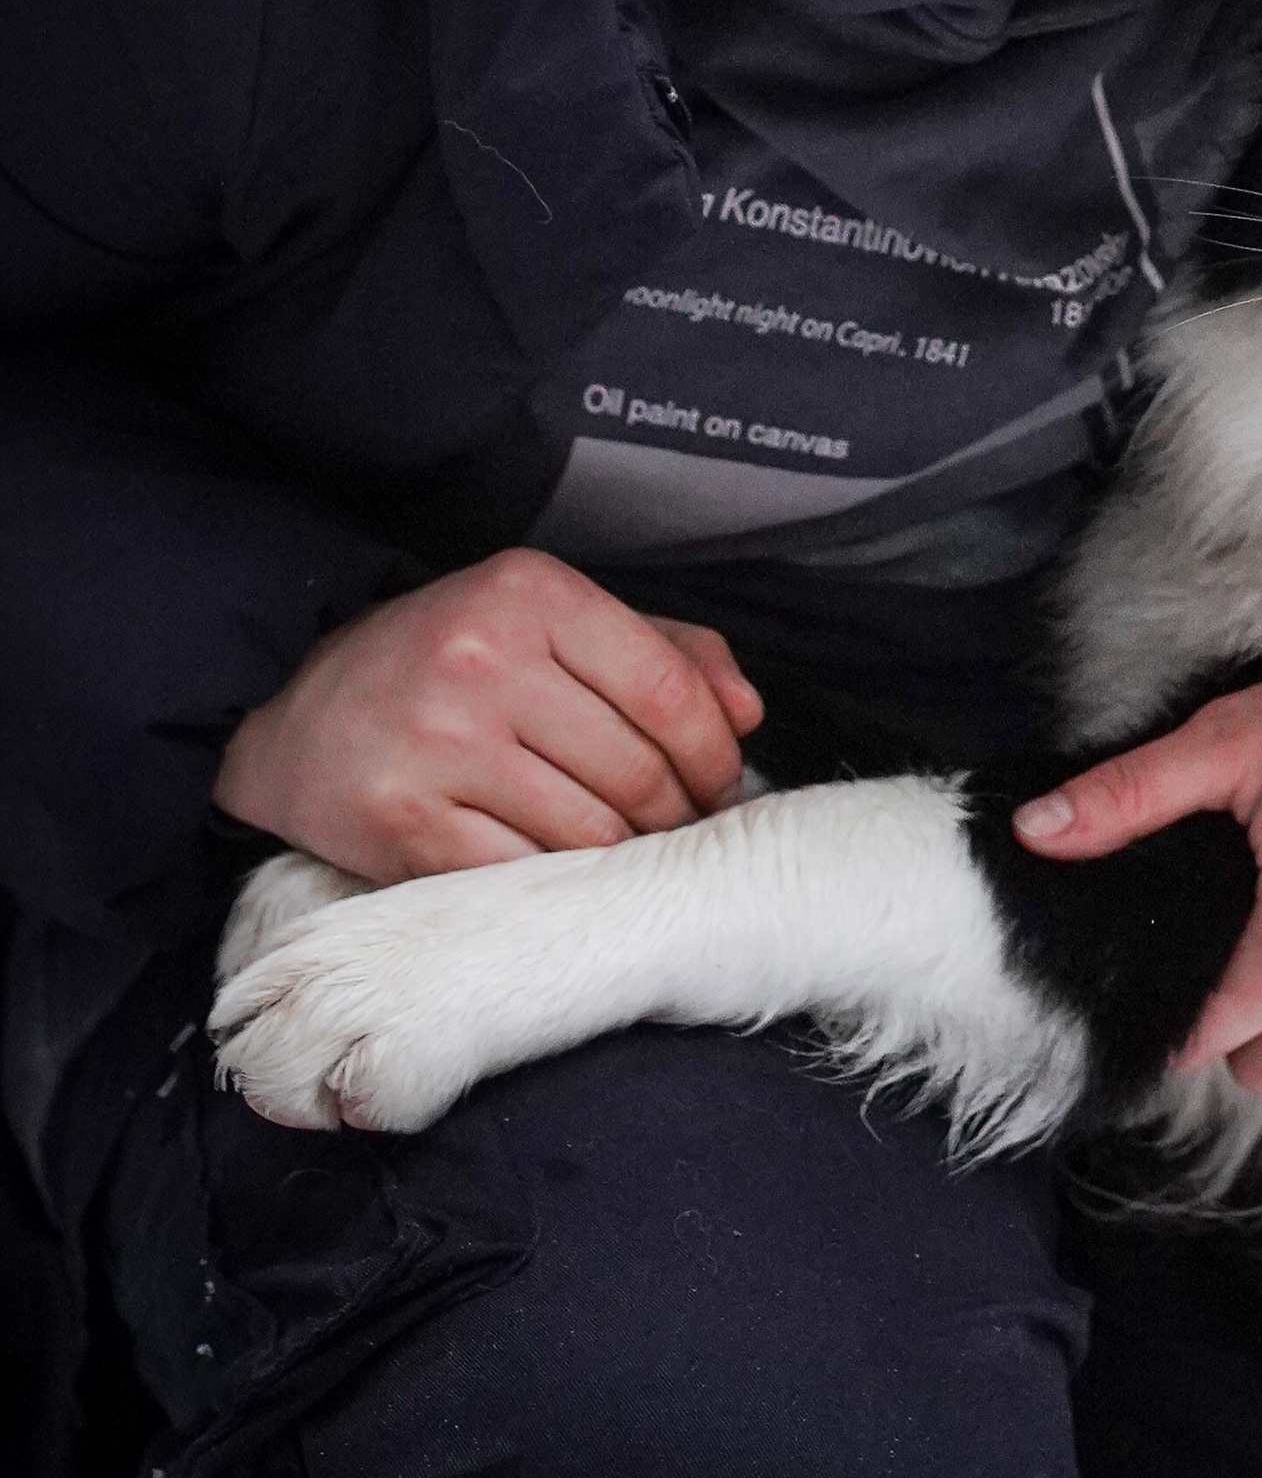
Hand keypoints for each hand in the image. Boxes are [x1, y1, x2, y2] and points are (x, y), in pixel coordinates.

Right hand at [214, 549, 761, 884]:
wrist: (295, 713)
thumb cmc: (448, 665)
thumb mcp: (549, 622)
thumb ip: (665, 651)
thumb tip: (749, 713)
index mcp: (529, 593)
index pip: (669, 689)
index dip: (714, 752)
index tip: (719, 782)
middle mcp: (482, 660)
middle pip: (638, 771)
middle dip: (675, 813)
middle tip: (672, 827)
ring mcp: (438, 744)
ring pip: (589, 833)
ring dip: (621, 855)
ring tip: (618, 845)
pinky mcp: (403, 821)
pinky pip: (524, 874)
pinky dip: (557, 884)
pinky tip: (557, 869)